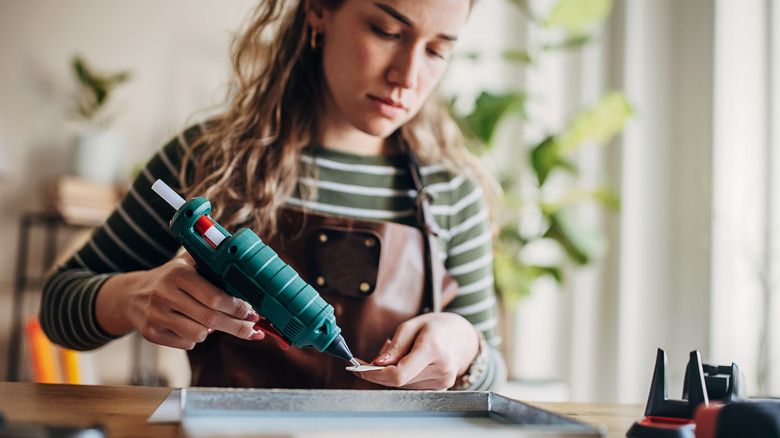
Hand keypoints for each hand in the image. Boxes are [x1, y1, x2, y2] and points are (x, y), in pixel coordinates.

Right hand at [95, 252, 264, 349]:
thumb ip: (211, 264)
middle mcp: (164, 294)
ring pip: (199, 334)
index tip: (252, 312)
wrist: (130, 295)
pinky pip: (186, 344)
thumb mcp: (185, 263)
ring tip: (216, 322)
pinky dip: (195, 338)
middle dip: (237, 326)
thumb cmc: (168, 279)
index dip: (237, 307)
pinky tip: (192, 326)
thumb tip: (246, 274)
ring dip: (213, 331)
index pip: (214, 296)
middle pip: (210, 318)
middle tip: (253, 329)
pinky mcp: (151, 333)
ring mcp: (156, 315)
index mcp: (178, 273)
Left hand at [352, 312, 479, 389]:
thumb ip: (395, 346)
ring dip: (392, 374)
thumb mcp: (412, 326)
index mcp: (433, 349)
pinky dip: (403, 377)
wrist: (463, 337)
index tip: (358, 369)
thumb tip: (378, 364)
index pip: (399, 374)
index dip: (375, 375)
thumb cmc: (436, 327)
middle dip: (379, 372)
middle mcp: (441, 369)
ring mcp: (443, 382)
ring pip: (403, 385)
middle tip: (370, 359)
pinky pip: (412, 386)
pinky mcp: (442, 389)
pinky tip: (407, 363)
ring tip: (398, 354)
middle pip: (399, 381)